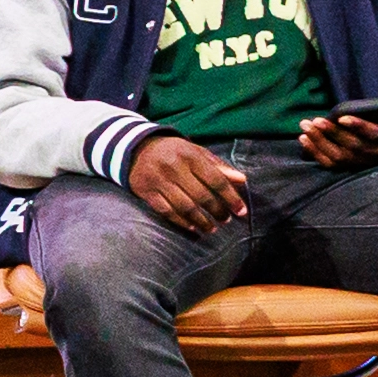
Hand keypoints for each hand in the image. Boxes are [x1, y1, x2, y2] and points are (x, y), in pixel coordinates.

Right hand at [126, 131, 250, 231]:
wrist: (135, 148)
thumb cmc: (174, 152)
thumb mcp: (196, 152)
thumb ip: (218, 166)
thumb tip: (242, 180)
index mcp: (189, 155)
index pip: (215, 180)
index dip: (231, 197)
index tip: (241, 211)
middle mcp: (173, 167)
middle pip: (201, 196)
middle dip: (217, 211)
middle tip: (226, 220)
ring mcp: (158, 180)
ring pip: (184, 206)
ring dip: (201, 221)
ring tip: (211, 228)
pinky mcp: (146, 191)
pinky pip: (166, 211)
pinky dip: (181, 222)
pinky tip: (192, 227)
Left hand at [298, 90, 377, 167]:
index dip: (360, 127)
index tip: (342, 117)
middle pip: (355, 147)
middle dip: (334, 133)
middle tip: (316, 120)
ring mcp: (368, 162)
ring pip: (342, 157)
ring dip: (321, 143)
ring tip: (306, 126)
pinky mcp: (356, 165)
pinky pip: (334, 165)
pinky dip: (317, 153)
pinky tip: (304, 139)